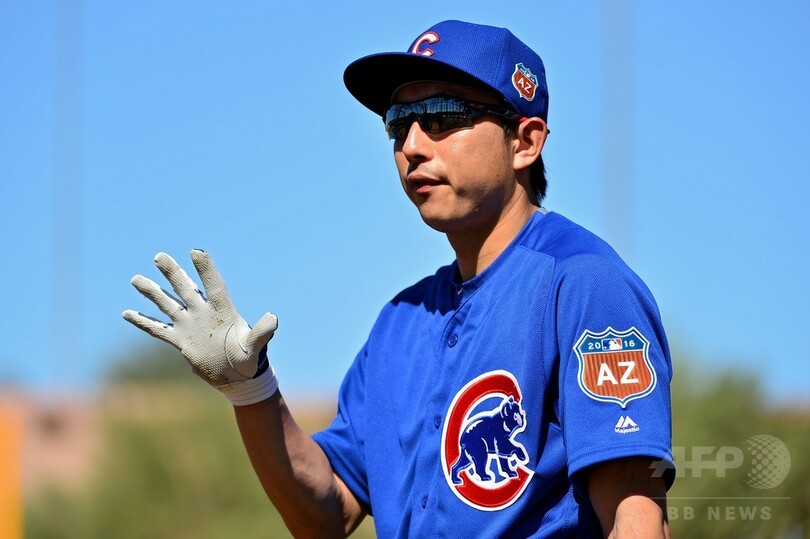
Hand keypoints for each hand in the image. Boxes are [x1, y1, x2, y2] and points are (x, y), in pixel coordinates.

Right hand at [123, 250, 278, 404]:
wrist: (238, 376)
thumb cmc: (249, 359)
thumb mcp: (256, 345)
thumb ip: (263, 331)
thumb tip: (273, 318)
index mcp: (223, 310)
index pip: (212, 284)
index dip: (205, 269)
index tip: (196, 251)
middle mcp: (203, 313)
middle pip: (185, 288)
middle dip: (173, 273)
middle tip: (159, 256)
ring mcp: (190, 325)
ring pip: (167, 304)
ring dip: (152, 292)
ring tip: (136, 279)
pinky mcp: (180, 341)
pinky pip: (158, 329)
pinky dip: (144, 322)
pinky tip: (127, 313)